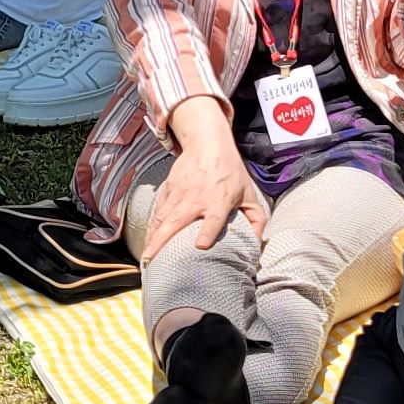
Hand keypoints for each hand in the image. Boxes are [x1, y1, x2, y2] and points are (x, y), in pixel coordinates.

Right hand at [140, 105, 264, 260]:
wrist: (208, 144)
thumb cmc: (230, 171)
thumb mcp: (249, 194)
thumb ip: (256, 220)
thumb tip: (257, 243)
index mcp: (219, 201)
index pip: (214, 219)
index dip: (208, 232)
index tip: (200, 246)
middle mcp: (197, 199)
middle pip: (177, 221)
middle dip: (163, 241)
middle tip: (152, 259)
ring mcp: (180, 194)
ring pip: (162, 218)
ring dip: (153, 237)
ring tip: (146, 256)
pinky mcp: (169, 189)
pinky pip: (158, 210)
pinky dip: (151, 225)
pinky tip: (148, 238)